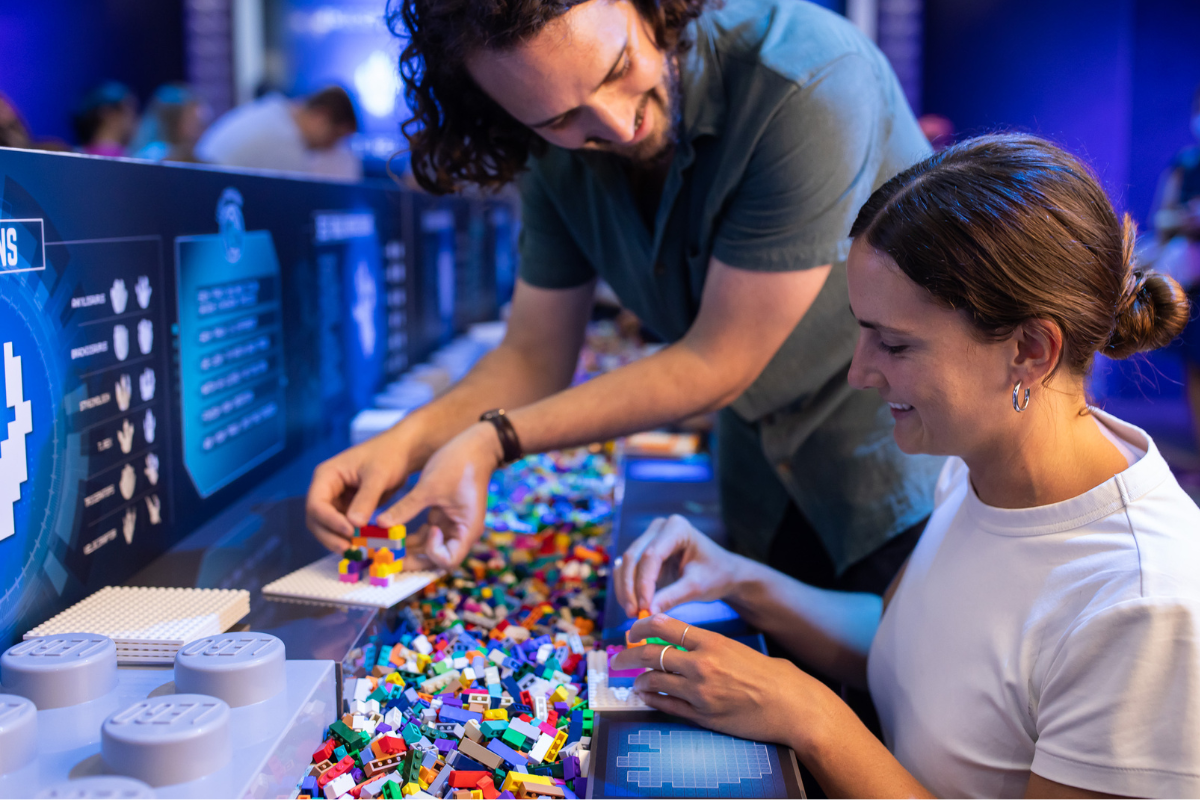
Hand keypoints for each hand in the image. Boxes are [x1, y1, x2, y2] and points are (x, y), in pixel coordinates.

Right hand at [306, 426, 415, 552]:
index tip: (349, 532)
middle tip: (349, 549)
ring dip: (339, 539)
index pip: (316, 504)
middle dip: (330, 535)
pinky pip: (343, 527)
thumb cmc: (389, 455)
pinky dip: (350, 538)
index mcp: (327, 475)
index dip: (329, 521)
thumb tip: (354, 525)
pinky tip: (362, 546)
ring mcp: (336, 499)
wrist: (403, 451)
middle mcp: (326, 488)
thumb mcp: (378, 475)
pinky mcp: (348, 508)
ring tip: (356, 551)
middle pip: (317, 519)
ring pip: (328, 527)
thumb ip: (366, 498)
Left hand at [374, 422, 503, 569]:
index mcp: (466, 529)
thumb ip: (405, 508)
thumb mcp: (429, 487)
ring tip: (383, 549)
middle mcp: (460, 533)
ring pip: (427, 549)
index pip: (448, 560)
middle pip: (436, 560)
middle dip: (412, 560)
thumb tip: (381, 524)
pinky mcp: (442, 517)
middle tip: (387, 559)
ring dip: (407, 550)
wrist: (475, 445)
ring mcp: (450, 526)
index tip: (427, 530)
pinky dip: (409, 536)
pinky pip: (424, 535)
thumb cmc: (459, 464)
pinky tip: (389, 535)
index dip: (433, 552)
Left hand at [610, 614, 831, 750]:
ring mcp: (700, 693)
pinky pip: (666, 707)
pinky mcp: (702, 717)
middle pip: (650, 654)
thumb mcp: (736, 648)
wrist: (792, 705)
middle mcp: (701, 665)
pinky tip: (647, 696)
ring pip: (653, 682)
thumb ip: (706, 645)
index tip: (631, 630)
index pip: (664, 626)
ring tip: (636, 681)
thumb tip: (675, 642)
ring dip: (639, 680)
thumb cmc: (769, 675)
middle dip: (628, 655)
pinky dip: (652, 700)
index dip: (641, 626)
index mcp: (712, 642)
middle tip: (618, 659)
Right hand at [614, 514, 745, 616]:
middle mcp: (659, 527)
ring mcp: (650, 537)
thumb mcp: (697, 587)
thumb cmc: (715, 575)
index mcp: (677, 528)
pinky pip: (627, 569)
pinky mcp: (644, 551)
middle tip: (634, 614)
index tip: (644, 608)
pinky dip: (627, 588)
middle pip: (633, 557)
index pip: (652, 555)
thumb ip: (672, 597)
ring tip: (633, 614)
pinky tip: (633, 606)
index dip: (644, 583)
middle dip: (630, 587)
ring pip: (626, 563)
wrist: (723, 572)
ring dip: (625, 589)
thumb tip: (648, 614)